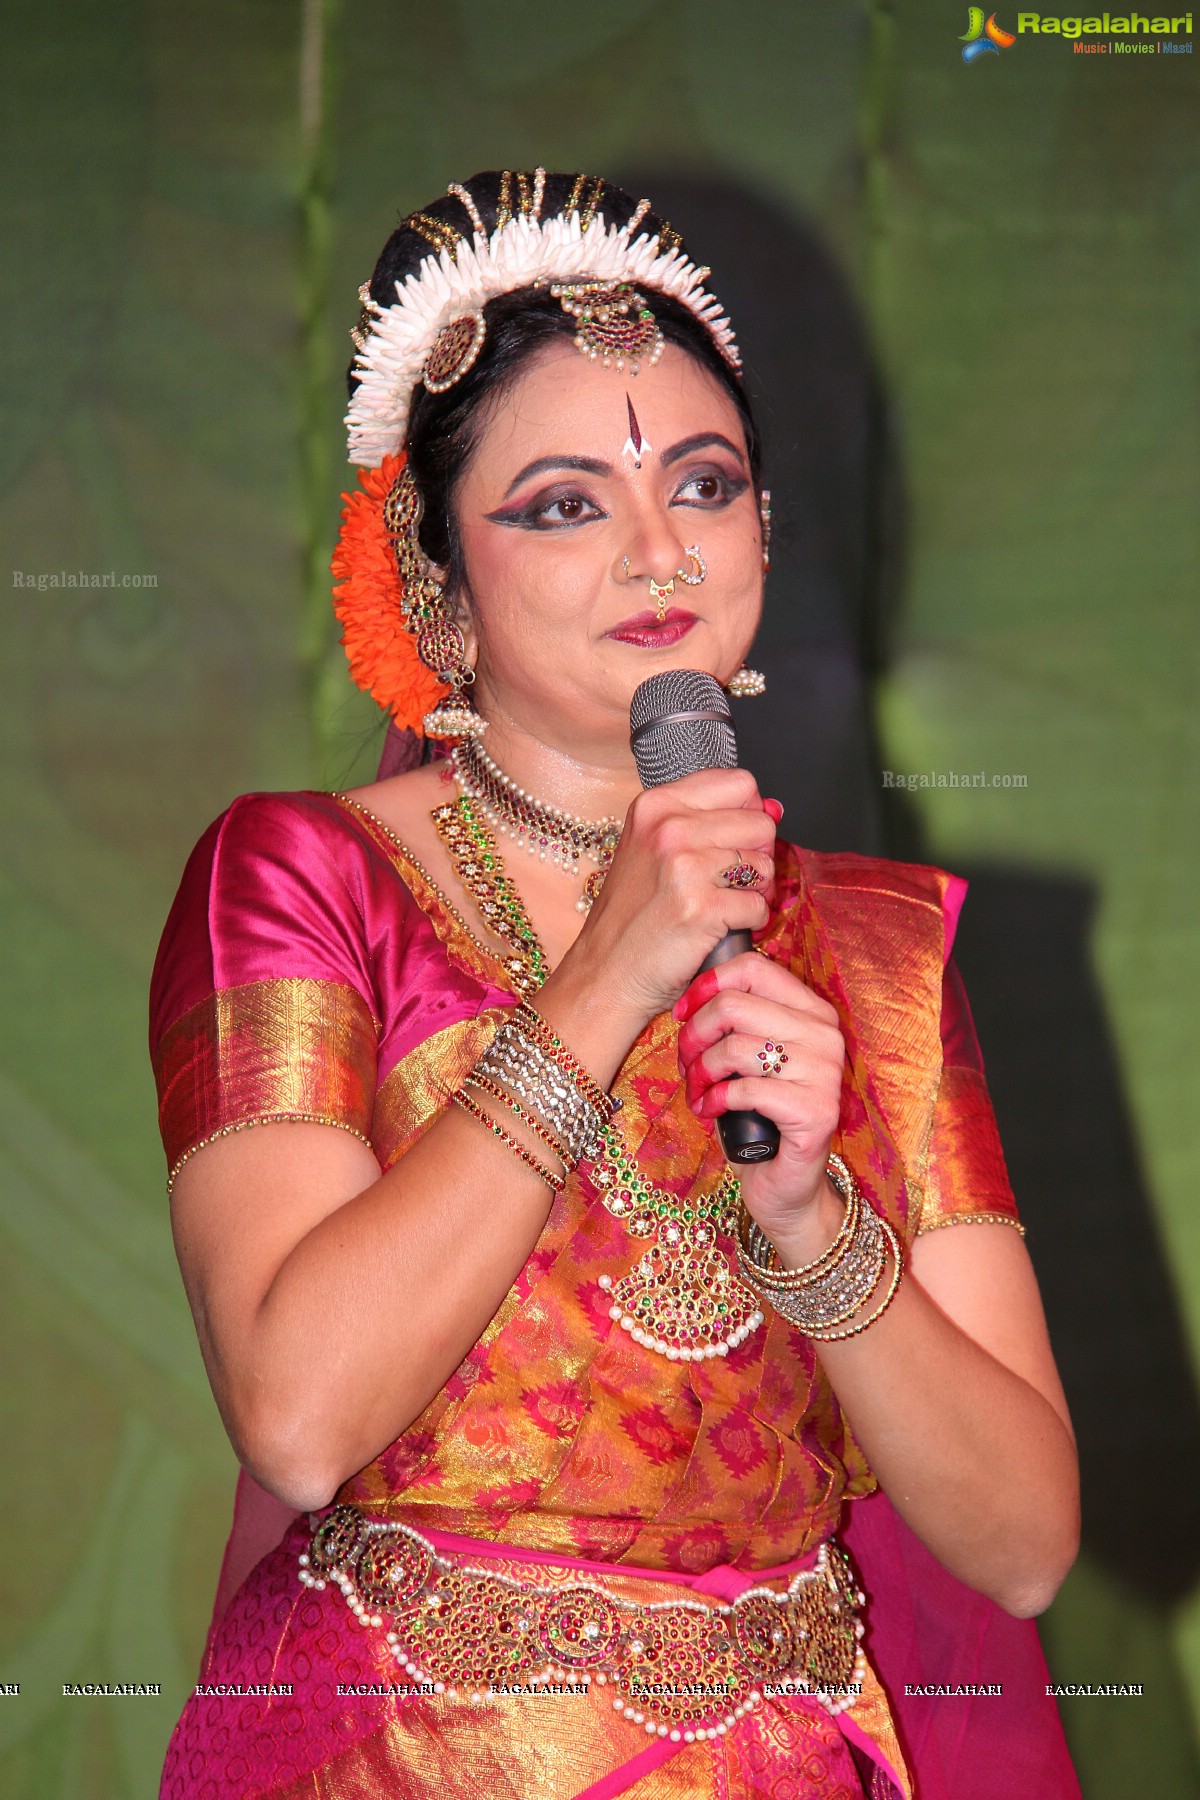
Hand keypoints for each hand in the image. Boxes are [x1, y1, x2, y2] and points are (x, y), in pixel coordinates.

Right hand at [560, 770, 779, 1030]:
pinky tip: (721, 929)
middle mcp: (668, 827)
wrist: (605, 974)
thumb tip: (773, 808)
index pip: (740, 784)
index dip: (747, 815)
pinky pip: (759, 906)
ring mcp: (684, 867)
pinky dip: (750, 924)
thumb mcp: (652, 848)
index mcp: (657, 805)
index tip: (732, 842)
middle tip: (730, 883)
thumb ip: (705, 821)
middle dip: (757, 857)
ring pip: (765, 864)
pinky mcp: (701, 908)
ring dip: (755, 892)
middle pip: (760, 823)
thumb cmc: (633, 917)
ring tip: (724, 907)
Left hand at [674, 951, 844, 1249]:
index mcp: (813, 1011)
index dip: (707, 984)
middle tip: (686, 1061)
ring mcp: (825, 1074)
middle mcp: (826, 1036)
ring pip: (736, 1046)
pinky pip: (747, 1089)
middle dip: (695, 1033)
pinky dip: (716, 1099)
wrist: (786, 1182)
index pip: (754, 968)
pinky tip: (708, 1111)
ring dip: (702, 1070)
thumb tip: (692, 993)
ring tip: (697, 1089)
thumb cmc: (760, 1114)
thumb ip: (738, 1020)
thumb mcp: (748, 1058)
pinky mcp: (816, 1112)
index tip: (682, 1012)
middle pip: (735, 1005)